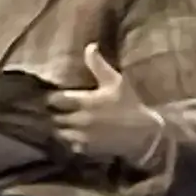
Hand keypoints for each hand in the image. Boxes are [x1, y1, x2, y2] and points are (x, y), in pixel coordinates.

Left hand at [42, 45, 165, 166]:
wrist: (145, 133)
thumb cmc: (130, 104)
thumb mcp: (116, 81)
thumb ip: (99, 65)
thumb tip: (89, 46)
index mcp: (85, 102)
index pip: (55, 100)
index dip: (50, 98)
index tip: (51, 95)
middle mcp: (80, 120)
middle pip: (53, 117)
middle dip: (51, 113)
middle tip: (51, 109)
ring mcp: (82, 136)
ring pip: (58, 132)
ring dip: (57, 127)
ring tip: (58, 121)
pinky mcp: (86, 149)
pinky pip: (68, 145)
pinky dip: (67, 140)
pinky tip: (70, 134)